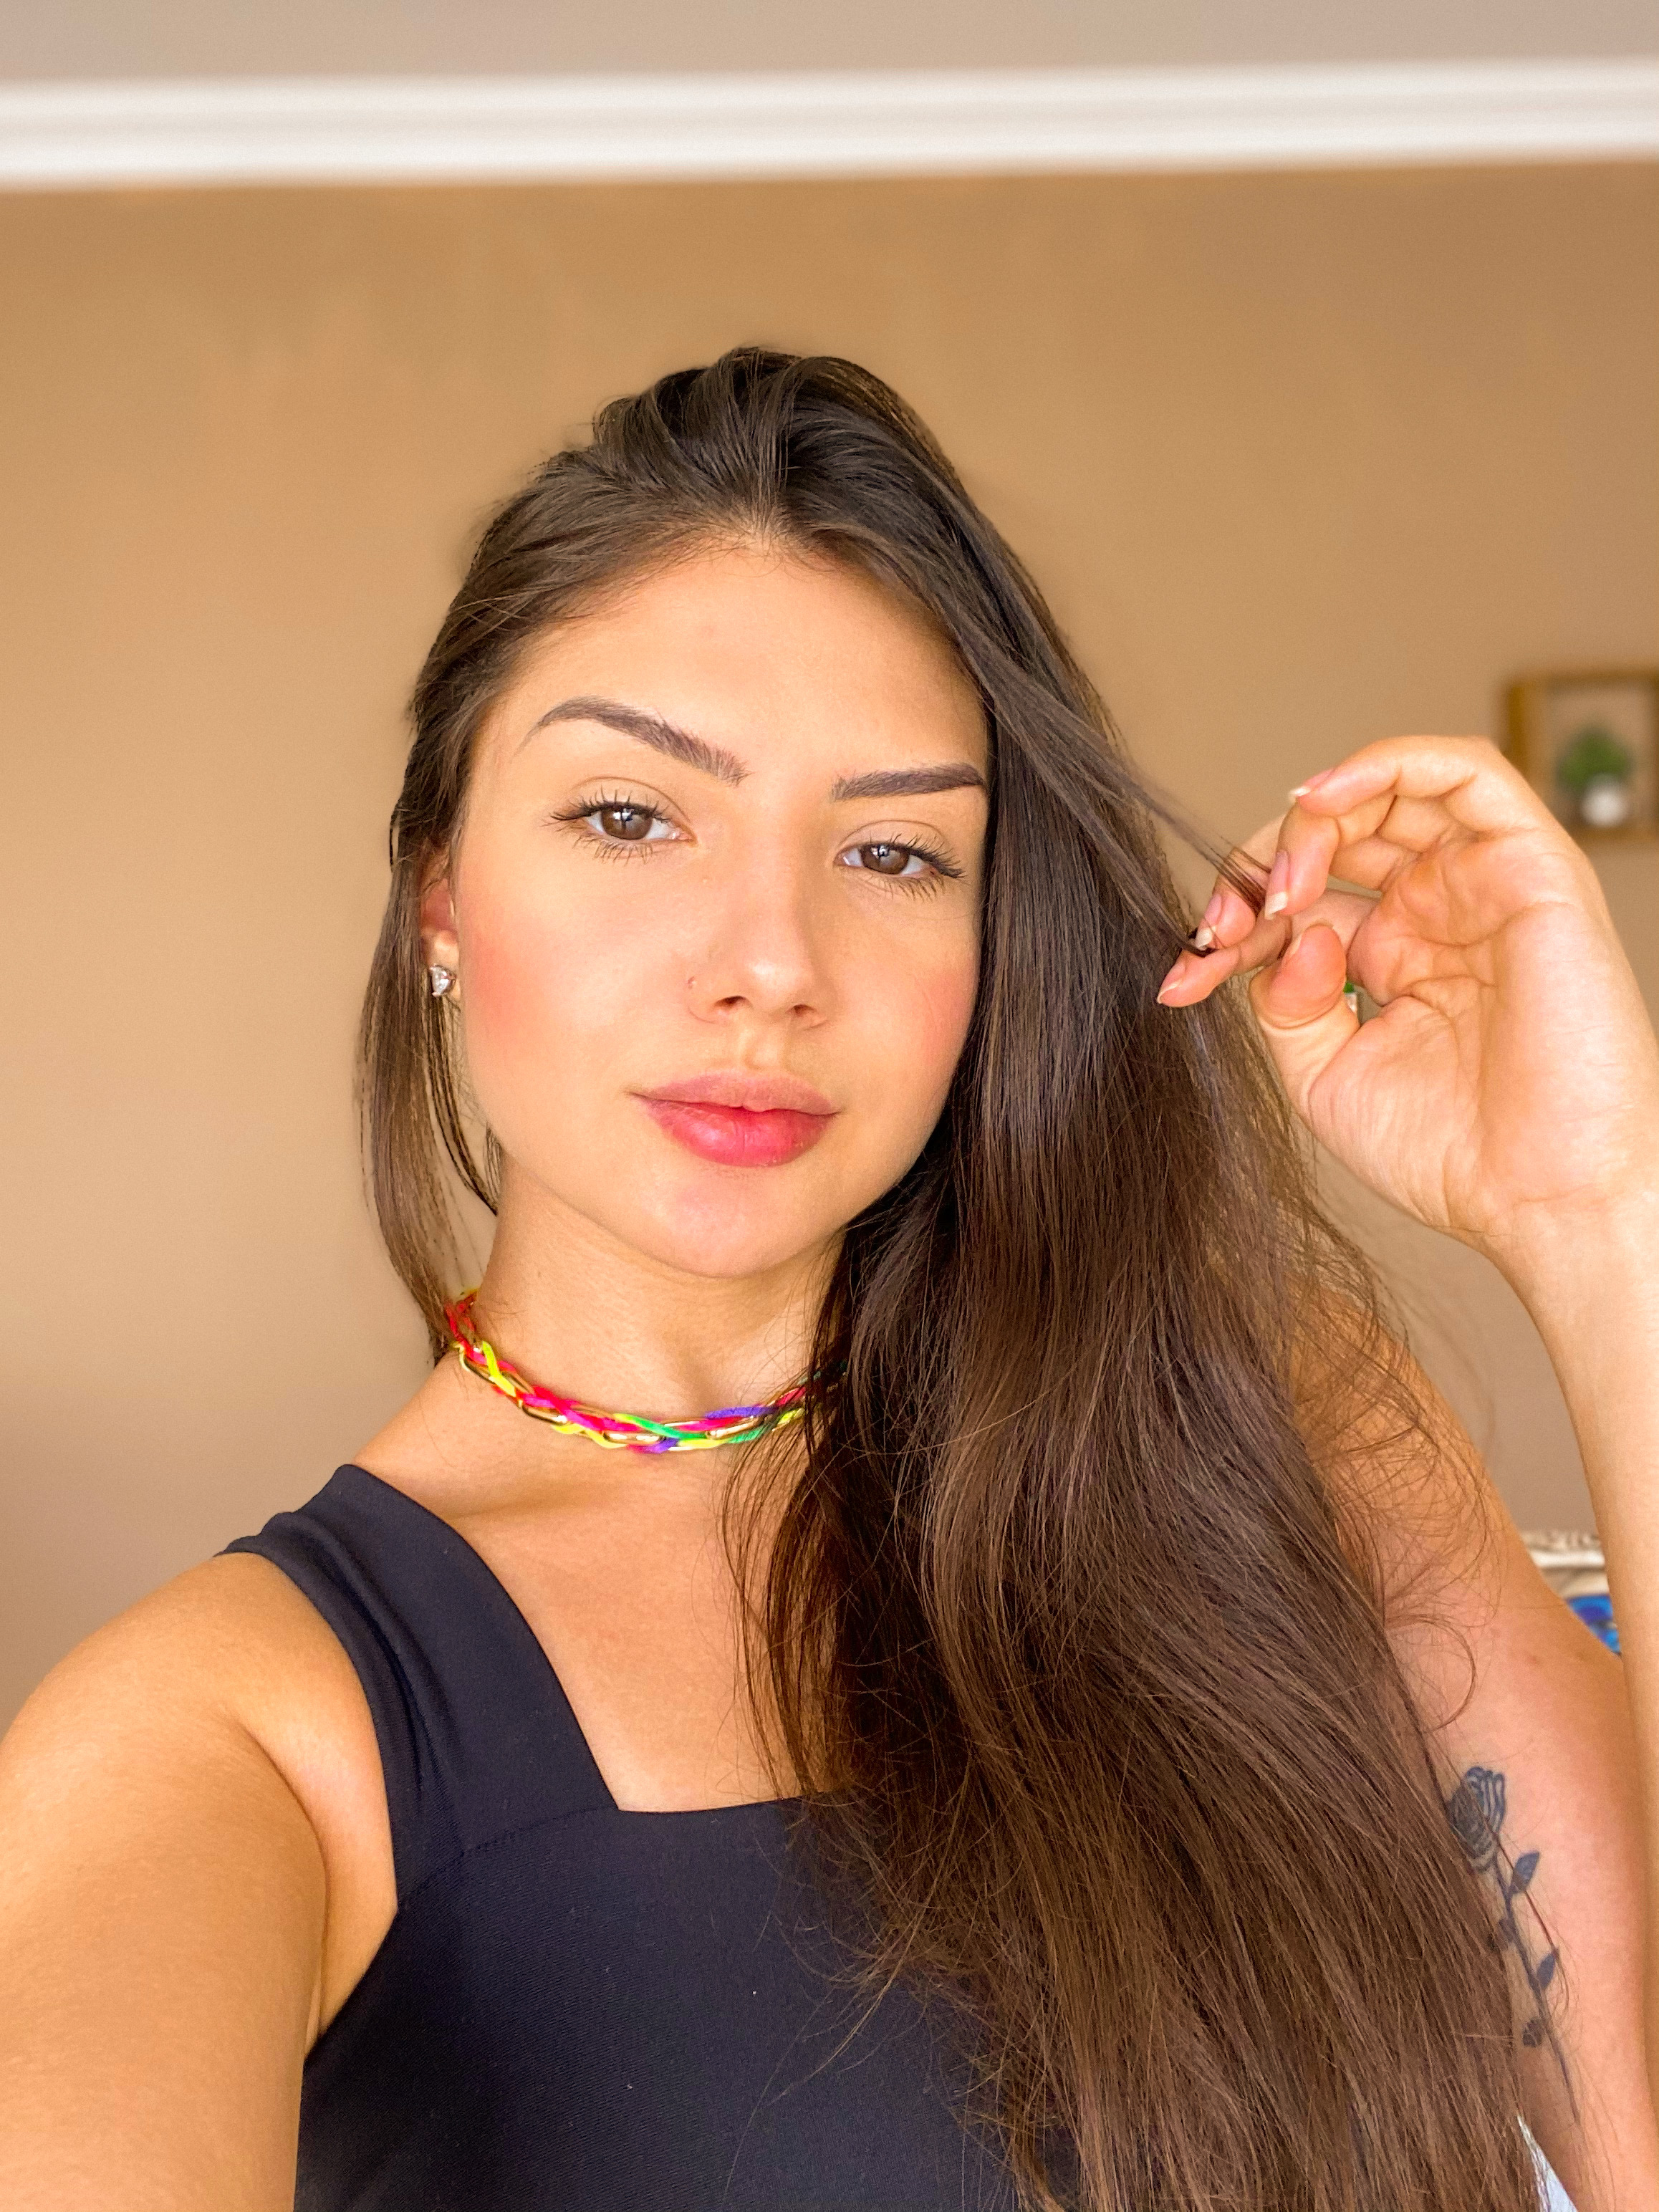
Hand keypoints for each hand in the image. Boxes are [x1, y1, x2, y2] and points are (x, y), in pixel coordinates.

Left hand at [1154, 736, 1658, 1270]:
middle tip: (1222, 929)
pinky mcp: (1530, 867)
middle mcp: (1437, 910)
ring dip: (1313, 820)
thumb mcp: (1326, 1077)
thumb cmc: (1454, 1154)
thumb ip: (1284, 1001)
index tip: (1185, 971)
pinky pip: (1466, 772)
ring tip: (1280, 886)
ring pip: (1390, 791)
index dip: (1233, 920)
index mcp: (1392, 956)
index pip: (1298, 899)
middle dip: (1257, 866)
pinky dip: (1386, 764)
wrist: (1544, 1201)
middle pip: (1334, 836)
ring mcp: (1481, 885)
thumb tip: (1285, 932)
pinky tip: (1322, 805)